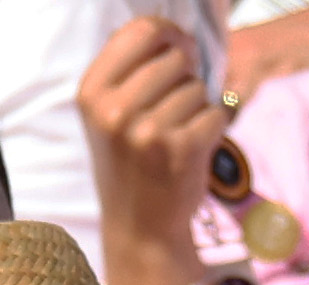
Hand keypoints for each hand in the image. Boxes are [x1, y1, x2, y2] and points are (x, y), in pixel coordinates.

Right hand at [79, 19, 224, 278]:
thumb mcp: (108, 115)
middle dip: (184, 78)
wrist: (141, 228)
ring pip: (197, 88)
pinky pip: (216, 114)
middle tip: (173, 109)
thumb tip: (176, 35)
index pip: (141, 31)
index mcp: (92, 92)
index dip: (169, 33)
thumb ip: (131, 71)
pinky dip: (212, 129)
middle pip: (174, 58)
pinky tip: (191, 150)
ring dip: (196, 109)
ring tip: (175, 137)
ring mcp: (149, 131)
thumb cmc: (130, 165)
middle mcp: (115, 110)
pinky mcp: (183, 150)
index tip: (180, 46)